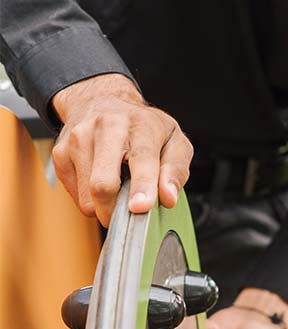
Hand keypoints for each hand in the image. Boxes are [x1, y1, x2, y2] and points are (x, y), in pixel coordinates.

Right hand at [51, 74, 192, 225]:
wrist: (102, 101)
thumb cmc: (144, 128)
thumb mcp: (174, 142)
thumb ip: (176, 170)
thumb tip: (168, 197)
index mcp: (140, 125)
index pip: (141, 159)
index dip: (142, 187)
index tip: (140, 207)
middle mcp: (105, 128)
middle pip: (103, 184)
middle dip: (116, 211)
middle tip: (130, 217)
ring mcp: (78, 139)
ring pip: (88, 196)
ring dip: (106, 208)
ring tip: (119, 193)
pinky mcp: (60, 153)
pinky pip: (77, 197)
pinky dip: (92, 201)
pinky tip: (102, 183)